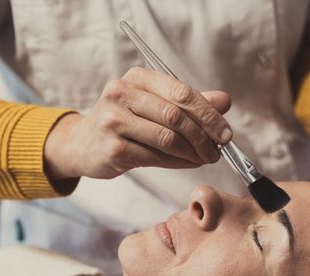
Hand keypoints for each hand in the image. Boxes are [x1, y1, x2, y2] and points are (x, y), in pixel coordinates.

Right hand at [44, 67, 232, 180]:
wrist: (84, 145)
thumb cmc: (125, 122)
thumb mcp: (154, 105)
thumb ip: (189, 102)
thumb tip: (225, 101)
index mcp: (137, 78)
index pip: (181, 92)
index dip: (209, 114)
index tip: (226, 132)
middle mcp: (122, 94)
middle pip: (176, 116)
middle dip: (204, 136)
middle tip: (217, 151)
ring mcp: (114, 121)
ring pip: (168, 138)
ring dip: (193, 152)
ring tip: (205, 159)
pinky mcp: (114, 148)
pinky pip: (156, 157)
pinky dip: (178, 163)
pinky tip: (188, 163)